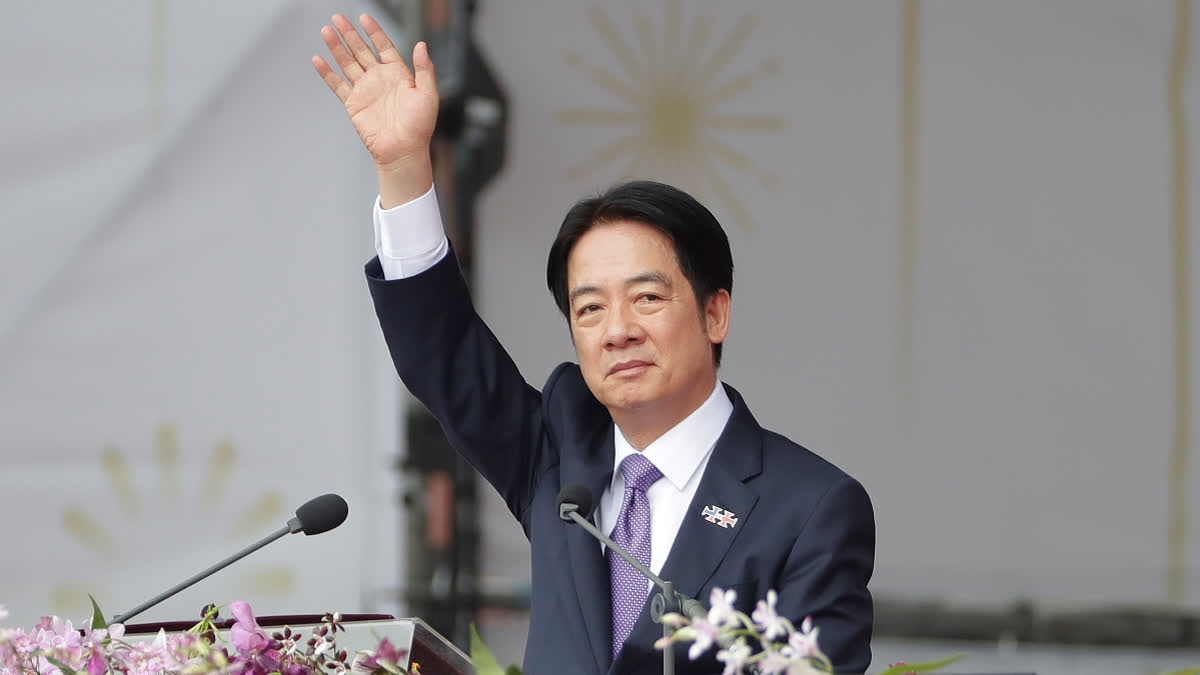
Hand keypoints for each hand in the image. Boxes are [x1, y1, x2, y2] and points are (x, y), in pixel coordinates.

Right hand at [313, 14, 437, 202]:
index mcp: (398, 74)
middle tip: (337, 17)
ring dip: (337, 47)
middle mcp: (380, 79)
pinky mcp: (353, 104)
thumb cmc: (419, 126)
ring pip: (347, 63)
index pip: (384, 46)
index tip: (364, 17)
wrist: (403, 151)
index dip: (374, 31)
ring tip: (326, 30)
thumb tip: (421, 45)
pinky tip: (318, 59)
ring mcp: (365, 90)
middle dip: (350, 34)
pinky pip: (337, 85)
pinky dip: (327, 72)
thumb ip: (424, 69)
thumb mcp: (428, 94)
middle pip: (362, 50)